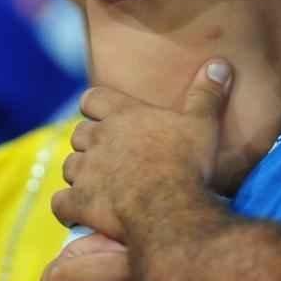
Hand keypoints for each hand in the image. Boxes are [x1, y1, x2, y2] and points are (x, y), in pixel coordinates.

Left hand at [52, 59, 232, 239]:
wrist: (170, 209)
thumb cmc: (187, 164)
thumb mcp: (202, 125)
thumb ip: (206, 94)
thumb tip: (219, 64)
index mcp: (123, 115)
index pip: (92, 99)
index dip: (95, 107)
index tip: (101, 115)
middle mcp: (99, 139)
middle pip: (79, 134)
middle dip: (88, 145)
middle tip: (107, 158)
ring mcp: (86, 171)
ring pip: (68, 166)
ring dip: (79, 175)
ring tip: (96, 188)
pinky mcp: (79, 202)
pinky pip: (60, 203)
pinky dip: (66, 209)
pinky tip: (78, 216)